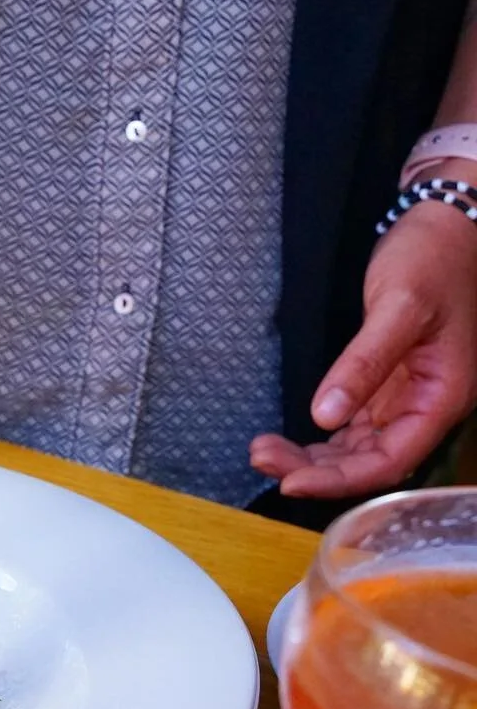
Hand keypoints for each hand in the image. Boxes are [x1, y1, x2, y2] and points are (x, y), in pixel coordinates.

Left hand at [251, 192, 476, 496]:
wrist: (447, 225)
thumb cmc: (433, 260)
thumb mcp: (399, 307)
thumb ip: (365, 363)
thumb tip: (326, 416)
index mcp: (442, 397)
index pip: (390, 461)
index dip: (340, 480)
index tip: (289, 482)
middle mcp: (426, 406)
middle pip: (370, 460)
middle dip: (316, 469)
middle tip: (261, 457)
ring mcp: (407, 396)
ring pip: (360, 447)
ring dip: (314, 456)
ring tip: (264, 450)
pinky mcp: (390, 383)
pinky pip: (356, 426)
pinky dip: (324, 438)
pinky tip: (293, 439)